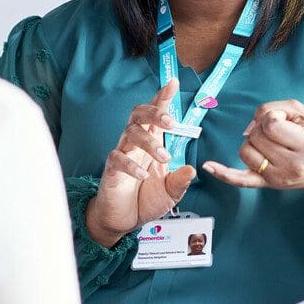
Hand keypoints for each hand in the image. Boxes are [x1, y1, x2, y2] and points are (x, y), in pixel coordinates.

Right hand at [85, 79, 196, 246]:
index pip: (157, 115)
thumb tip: (192, 169)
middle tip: (171, 123)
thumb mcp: (171, 192)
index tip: (173, 83)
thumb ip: (180, 180)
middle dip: (155, 113)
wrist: (125, 220)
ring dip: (149, 142)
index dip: (163, 98)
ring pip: (130, 133)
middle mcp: (136, 144)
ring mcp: (123, 154)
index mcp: (152, 142)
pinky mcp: (111, 169)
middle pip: (139, 115)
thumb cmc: (146, 199)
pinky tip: (143, 174)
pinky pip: (118, 159)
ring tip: (164, 157)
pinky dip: (131, 165)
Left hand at [202, 99, 303, 200]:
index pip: (271, 124)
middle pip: (255, 137)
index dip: (272, 117)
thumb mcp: (301, 112)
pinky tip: (208, 166)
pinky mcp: (266, 184)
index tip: (283, 120)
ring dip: (252, 142)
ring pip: (245, 152)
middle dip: (262, 128)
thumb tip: (249, 127)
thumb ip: (272, 109)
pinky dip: (223, 173)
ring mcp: (276, 178)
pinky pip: (240, 180)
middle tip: (279, 132)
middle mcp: (291, 165)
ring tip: (269, 143)